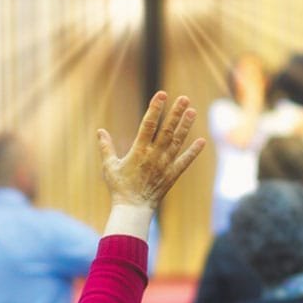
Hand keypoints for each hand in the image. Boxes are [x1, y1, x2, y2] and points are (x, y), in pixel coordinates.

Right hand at [98, 92, 205, 211]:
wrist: (133, 209)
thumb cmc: (119, 188)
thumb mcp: (109, 166)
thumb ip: (106, 148)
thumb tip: (100, 131)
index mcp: (139, 150)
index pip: (148, 124)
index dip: (155, 108)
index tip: (162, 94)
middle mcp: (154, 155)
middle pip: (167, 130)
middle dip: (176, 113)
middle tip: (184, 98)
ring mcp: (165, 165)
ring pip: (178, 142)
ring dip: (186, 126)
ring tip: (193, 111)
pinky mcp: (172, 175)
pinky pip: (185, 161)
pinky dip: (193, 151)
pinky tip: (202, 141)